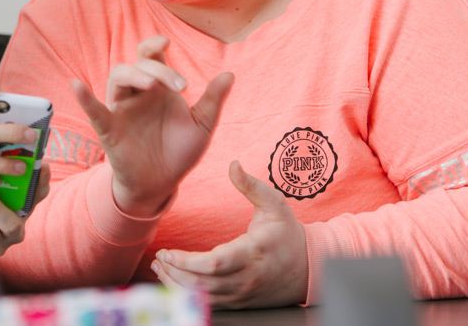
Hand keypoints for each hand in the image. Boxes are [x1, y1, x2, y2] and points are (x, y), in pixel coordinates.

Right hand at [72, 35, 233, 216]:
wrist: (163, 183)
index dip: (155, 46)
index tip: (167, 44)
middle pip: (138, 65)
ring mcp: (121, 109)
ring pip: (117, 78)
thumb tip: (230, 74)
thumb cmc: (179, 151)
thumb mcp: (201, 125)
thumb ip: (213, 100)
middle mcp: (137, 93)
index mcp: (158, 88)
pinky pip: (94, 110)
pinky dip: (85, 98)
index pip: (152, 57)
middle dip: (158, 69)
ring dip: (134, 75)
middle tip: (181, 86)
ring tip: (152, 85)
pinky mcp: (109, 129)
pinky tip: (78, 85)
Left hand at [150, 161, 307, 308]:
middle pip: (202, 284)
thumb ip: (251, 185)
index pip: (214, 264)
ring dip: (176, 285)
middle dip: (175, 272)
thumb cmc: (288, 234)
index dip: (186, 262)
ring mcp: (242, 293)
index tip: (167, 252)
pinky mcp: (239, 302)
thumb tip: (233, 164)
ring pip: (203, 298)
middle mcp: (247, 278)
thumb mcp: (275, 204)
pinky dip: (188, 295)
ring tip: (160, 267)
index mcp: (253, 253)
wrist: (309, 268)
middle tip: (159, 257)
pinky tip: (174, 280)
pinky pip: (209, 304)